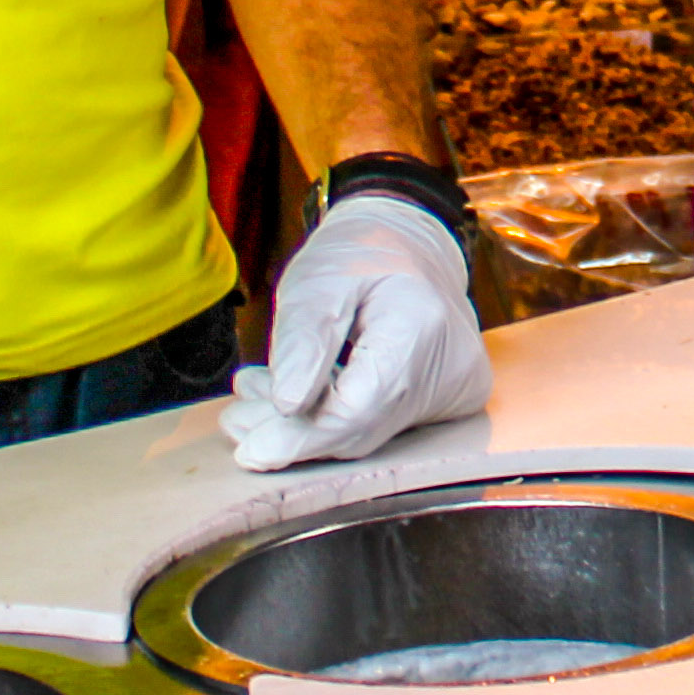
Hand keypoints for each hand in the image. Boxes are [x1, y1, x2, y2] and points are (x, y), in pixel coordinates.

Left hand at [229, 198, 491, 468]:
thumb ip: (303, 340)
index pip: (356, 411)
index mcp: (420, 328)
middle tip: (238, 419)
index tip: (248, 451)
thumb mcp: (318, 278)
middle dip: (294, 434)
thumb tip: (287, 407)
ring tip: (257, 398)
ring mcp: (456, 390)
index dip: (299, 438)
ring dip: (308, 425)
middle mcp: (450, 370)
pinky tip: (297, 398)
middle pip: (361, 429)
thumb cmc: (362, 252)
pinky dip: (335, 416)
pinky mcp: (449, 400)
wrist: (411, 243)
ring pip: (369, 432)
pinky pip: (382, 423)